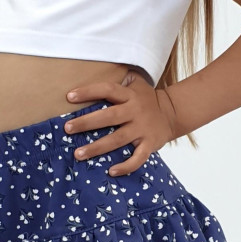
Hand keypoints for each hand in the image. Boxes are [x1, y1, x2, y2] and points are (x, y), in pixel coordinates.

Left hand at [63, 70, 180, 175]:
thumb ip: (118, 79)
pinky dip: (126, 167)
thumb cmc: (145, 99)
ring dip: (97, 148)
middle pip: (109, 117)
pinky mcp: (150, 145)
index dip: (89, 92)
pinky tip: (111, 172)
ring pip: (118, 140)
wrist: (172, 114)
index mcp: (129, 95)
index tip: (69, 96)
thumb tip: (91, 70)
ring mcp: (142, 129)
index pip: (107, 90)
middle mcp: (135, 112)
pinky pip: (138, 158)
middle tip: (68, 128)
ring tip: (78, 154)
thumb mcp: (135, 83)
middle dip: (87, 123)